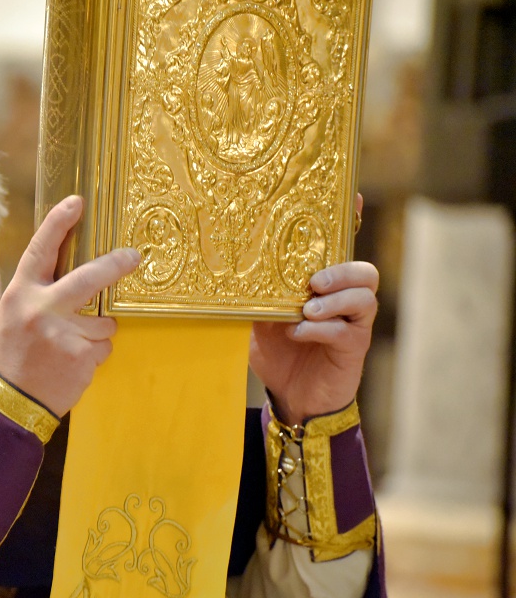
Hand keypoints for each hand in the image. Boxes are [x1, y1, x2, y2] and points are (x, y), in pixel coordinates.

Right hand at [0, 195, 140, 415]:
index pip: (41, 250)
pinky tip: (72, 364)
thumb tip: (67, 270)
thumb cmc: (12, 356)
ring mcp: (63, 333)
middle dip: (115, 265)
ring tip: (70, 347)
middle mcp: (41, 309)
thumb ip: (36, 293)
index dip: (58, 223)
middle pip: (89, 277)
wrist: (10, 401)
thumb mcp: (10, 316)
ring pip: (103, 321)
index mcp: (20, 294)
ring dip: (96, 332)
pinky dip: (94, 354)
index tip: (77, 202)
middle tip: (133, 257)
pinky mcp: (81, 355)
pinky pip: (104, 346)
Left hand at [250, 197, 377, 423]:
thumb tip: (233, 271)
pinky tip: (299, 332)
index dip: (353, 223)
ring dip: (335, 300)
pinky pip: (347, 332)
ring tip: (309, 307)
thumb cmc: (278, 354)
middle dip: (342, 269)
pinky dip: (322, 330)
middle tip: (314, 279)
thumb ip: (258, 297)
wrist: (290, 397)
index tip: (356, 199)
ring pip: (365, 298)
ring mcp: (352, 325)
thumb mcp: (259, 321)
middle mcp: (344, 301)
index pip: (342, 250)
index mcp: (324, 286)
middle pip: (364, 271)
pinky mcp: (352, 349)